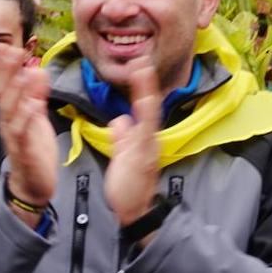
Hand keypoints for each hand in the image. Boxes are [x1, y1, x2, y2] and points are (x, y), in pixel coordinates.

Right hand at [0, 44, 56, 207]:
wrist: (33, 185)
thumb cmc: (34, 150)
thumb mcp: (37, 118)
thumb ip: (36, 96)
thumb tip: (36, 71)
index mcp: (11, 114)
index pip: (5, 86)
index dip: (5, 67)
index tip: (8, 46)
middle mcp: (8, 122)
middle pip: (4, 94)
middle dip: (8, 72)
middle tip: (14, 51)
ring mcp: (14, 137)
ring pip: (11, 112)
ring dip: (17, 92)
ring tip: (24, 73)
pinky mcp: (24, 152)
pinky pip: (22, 134)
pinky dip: (26, 120)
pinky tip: (32, 107)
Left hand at [105, 57, 161, 227]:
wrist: (134, 212)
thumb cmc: (128, 187)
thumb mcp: (123, 156)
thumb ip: (122, 138)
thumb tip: (121, 120)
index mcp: (143, 138)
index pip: (143, 108)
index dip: (141, 87)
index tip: (138, 66)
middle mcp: (149, 140)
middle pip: (150, 106)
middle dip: (146, 83)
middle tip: (142, 60)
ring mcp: (148, 148)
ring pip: (149, 116)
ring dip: (146, 93)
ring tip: (142, 72)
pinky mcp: (143, 158)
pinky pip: (144, 134)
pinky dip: (144, 117)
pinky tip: (142, 104)